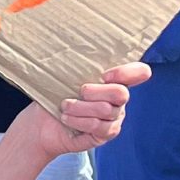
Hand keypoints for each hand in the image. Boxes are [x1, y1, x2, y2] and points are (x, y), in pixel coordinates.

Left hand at [15, 61, 149, 161]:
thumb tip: (74, 45)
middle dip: (97, 91)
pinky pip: (98, 127)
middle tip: (79, 91)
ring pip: (105, 110)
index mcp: (114, 80)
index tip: (104, 75)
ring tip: (65, 106)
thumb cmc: (55, 95)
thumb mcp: (66, 77)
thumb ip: (79, 65)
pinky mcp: (105, 135)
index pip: (139, 72)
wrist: (41, 124)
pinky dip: (79, 121)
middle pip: (121, 93)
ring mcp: (114, 118)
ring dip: (80, 107)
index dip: (126, 72)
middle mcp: (118, 100)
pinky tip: (66, 118)